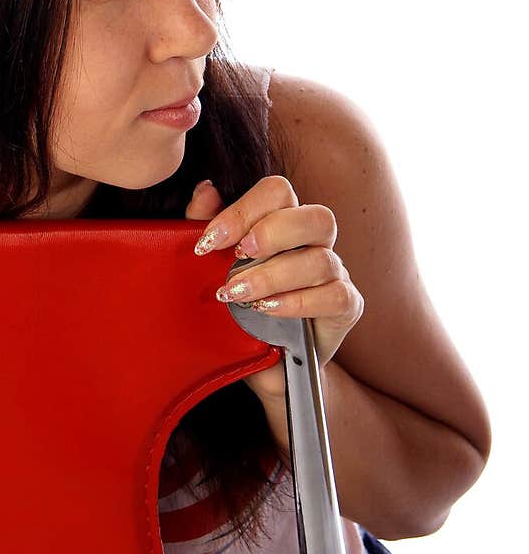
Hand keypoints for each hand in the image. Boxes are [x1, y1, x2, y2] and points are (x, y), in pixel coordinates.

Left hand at [185, 174, 363, 400]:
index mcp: (284, 222)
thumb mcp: (212, 268)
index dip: (243, 210)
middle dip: (272, 234)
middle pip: (316, 217)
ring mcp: (335, 273)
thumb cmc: (239, 310)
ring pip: (321, 260)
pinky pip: (335, 296)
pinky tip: (267, 310)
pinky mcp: (346, 306)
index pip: (278, 192)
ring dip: (273, 276)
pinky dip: (297, 301)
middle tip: (237, 257)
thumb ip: (206, 226)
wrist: (263, 365)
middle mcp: (316, 242)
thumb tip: (206, 188)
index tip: (209, 241)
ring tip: (238, 295)